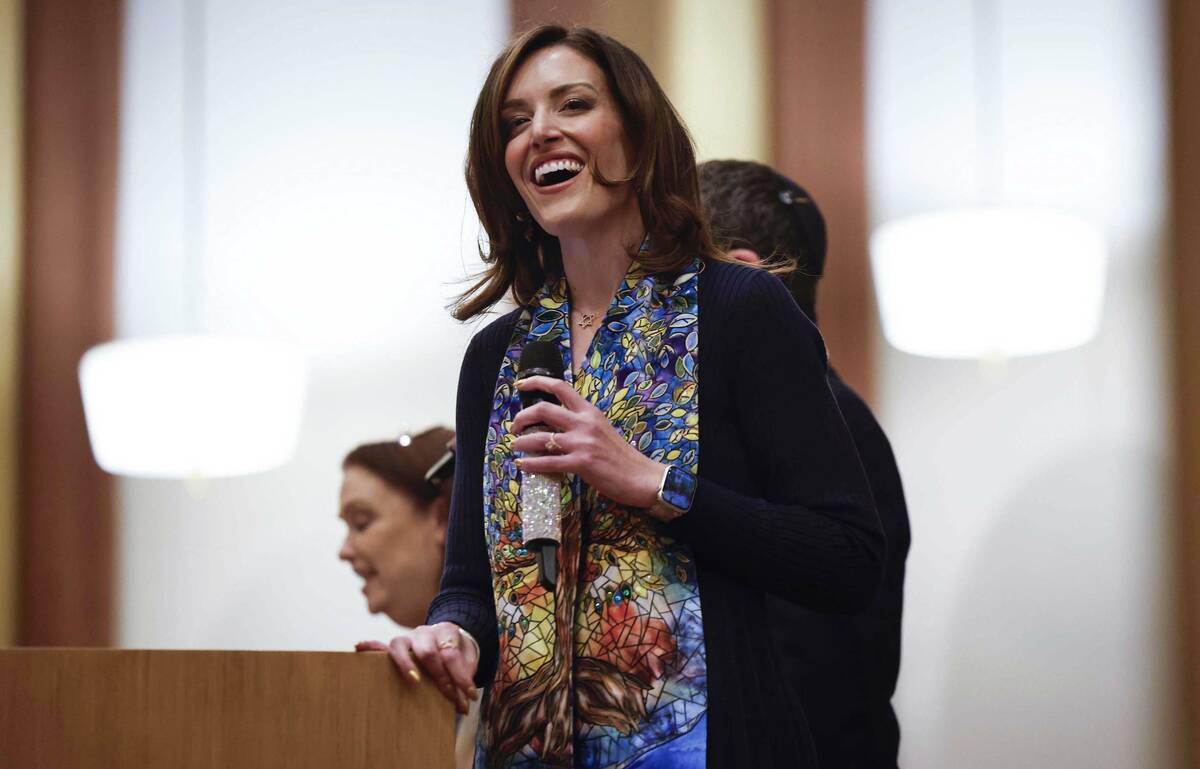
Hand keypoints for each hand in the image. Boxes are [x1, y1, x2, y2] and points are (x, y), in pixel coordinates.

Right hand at [355, 622, 479, 714]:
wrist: (449, 635)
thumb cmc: (457, 650)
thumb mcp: (468, 658)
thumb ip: (466, 673)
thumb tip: (465, 697)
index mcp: (446, 631)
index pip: (451, 654)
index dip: (461, 676)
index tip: (469, 695)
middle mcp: (424, 632)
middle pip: (428, 651)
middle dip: (439, 676)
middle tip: (449, 696)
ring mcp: (408, 638)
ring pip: (399, 645)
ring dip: (406, 664)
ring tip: (414, 680)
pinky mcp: (397, 647)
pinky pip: (380, 646)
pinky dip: (370, 647)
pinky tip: (359, 647)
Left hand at [509, 376, 670, 517]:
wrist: (642, 477)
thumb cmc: (621, 457)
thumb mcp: (601, 430)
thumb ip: (580, 425)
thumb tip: (554, 426)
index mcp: (590, 411)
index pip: (560, 387)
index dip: (536, 382)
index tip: (521, 385)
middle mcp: (585, 422)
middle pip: (543, 409)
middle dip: (522, 417)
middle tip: (515, 427)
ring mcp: (582, 443)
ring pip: (540, 437)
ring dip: (521, 442)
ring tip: (515, 447)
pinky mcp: (581, 463)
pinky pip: (547, 461)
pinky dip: (530, 463)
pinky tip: (523, 465)